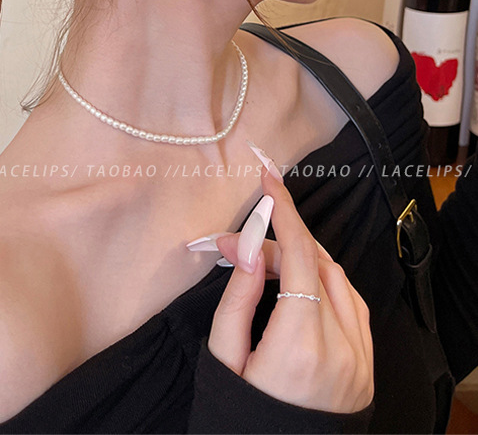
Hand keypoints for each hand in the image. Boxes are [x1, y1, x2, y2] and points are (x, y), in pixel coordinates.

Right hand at [207, 166, 373, 413]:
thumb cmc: (239, 415)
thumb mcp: (223, 358)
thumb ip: (238, 298)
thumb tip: (250, 247)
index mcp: (300, 343)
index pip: (300, 255)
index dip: (284, 211)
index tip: (268, 180)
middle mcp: (340, 346)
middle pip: (317, 263)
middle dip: (282, 241)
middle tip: (242, 245)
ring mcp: (360, 360)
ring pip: (340, 281)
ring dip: (309, 258)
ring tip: (270, 262)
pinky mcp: (367, 370)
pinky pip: (354, 309)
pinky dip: (330, 284)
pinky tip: (304, 284)